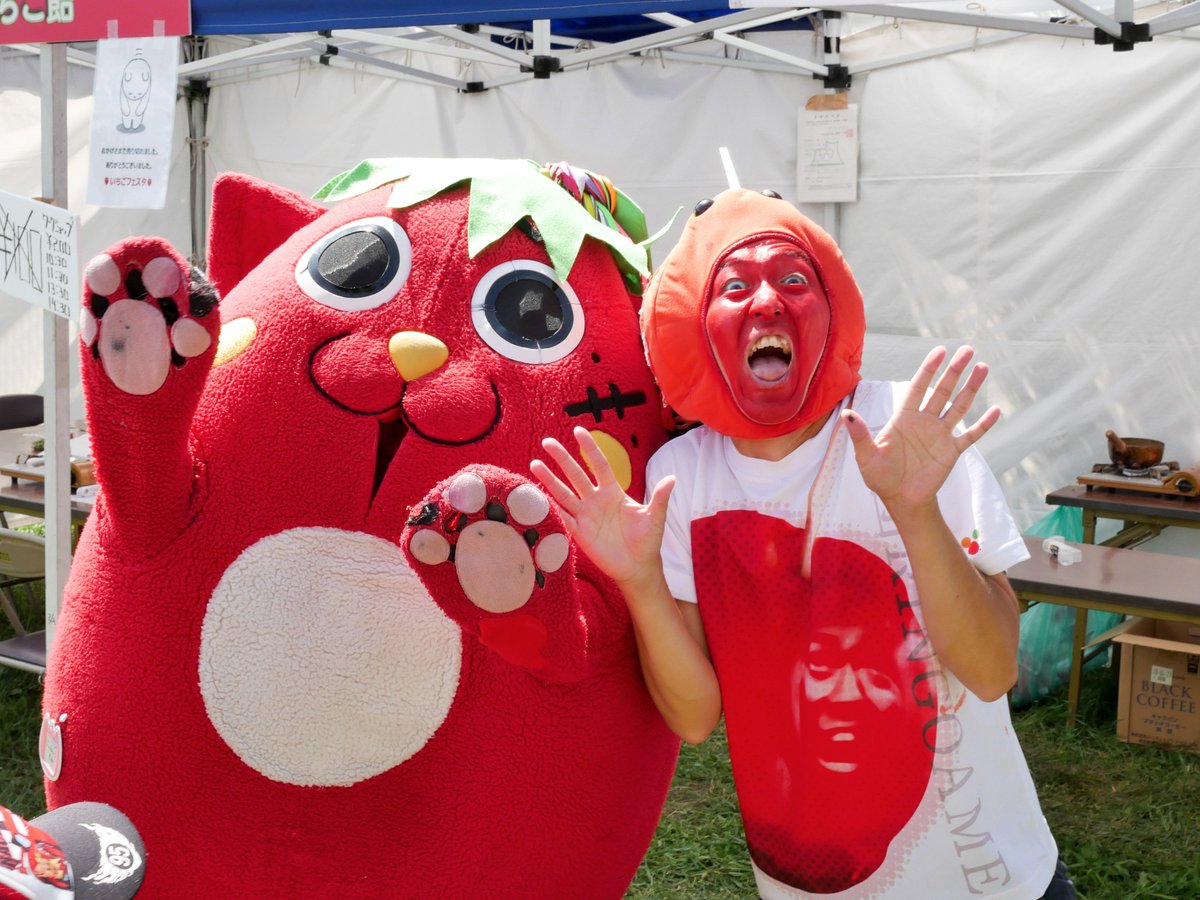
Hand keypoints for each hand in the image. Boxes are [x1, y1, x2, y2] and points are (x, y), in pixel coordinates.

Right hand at [531, 427, 674, 589]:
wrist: (638, 566)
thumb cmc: (648, 540)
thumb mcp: (654, 517)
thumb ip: (659, 498)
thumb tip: (672, 478)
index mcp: (613, 492)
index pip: (598, 464)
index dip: (589, 448)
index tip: (578, 431)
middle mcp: (596, 500)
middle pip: (575, 474)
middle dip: (562, 458)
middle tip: (547, 442)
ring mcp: (585, 516)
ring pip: (564, 493)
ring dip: (549, 480)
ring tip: (534, 464)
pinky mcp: (579, 533)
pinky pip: (563, 518)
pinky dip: (551, 508)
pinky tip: (537, 497)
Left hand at [842, 346, 999, 511]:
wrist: (900, 499)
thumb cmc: (880, 476)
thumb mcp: (866, 455)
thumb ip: (859, 435)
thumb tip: (846, 414)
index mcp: (904, 418)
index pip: (917, 387)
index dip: (928, 369)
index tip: (940, 350)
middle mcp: (924, 422)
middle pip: (942, 391)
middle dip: (954, 371)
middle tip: (968, 350)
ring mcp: (940, 435)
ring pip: (959, 406)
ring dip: (971, 388)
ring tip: (983, 367)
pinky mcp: (951, 451)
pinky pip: (970, 435)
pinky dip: (983, 424)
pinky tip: (996, 410)